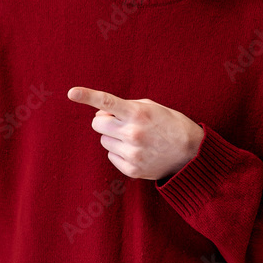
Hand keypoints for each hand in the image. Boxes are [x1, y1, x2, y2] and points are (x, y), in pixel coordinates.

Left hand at [67, 87, 203, 180]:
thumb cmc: (169, 124)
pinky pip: (111, 156)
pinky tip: (138, 150)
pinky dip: (120, 152)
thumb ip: (125, 106)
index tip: (71, 92)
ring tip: (135, 137)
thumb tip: (100, 114)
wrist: (191, 153)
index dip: (87, 96)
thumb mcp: (152, 106)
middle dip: (104, 120)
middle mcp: (133, 133)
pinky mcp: (132, 169)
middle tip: (119, 121)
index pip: (107, 102)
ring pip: (104, 140)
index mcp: (138, 114)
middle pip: (98, 123)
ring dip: (113, 136)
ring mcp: (132, 153)